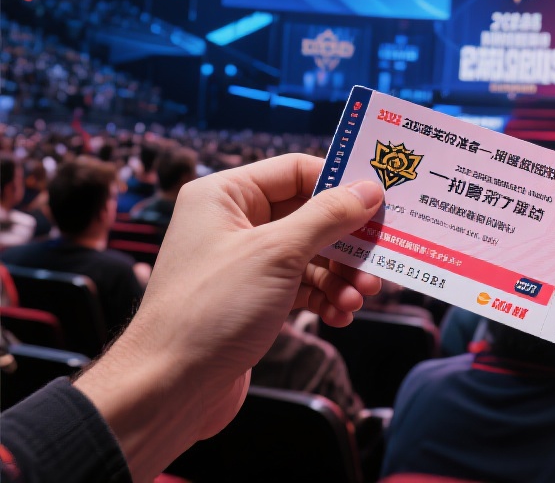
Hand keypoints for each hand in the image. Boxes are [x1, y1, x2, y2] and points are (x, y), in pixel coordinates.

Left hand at [75, 154, 383, 480]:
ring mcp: (243, 263)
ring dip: (340, 275)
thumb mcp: (277, 253)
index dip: (339, 184)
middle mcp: (232, 223)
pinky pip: (300, 287)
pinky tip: (341, 316)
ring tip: (361, 296)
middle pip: (308, 215)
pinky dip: (323, 298)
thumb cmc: (212, 309)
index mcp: (225, 195)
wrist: (168, 390)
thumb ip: (327, 217)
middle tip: (379, 258)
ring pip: (309, 255)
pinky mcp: (252, 300)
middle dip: (346, 240)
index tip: (380, 201)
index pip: (296, 171)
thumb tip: (369, 190)